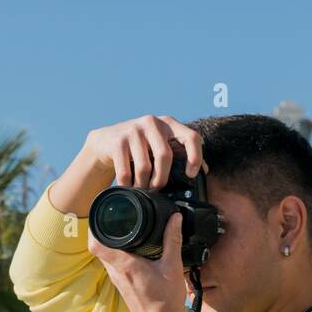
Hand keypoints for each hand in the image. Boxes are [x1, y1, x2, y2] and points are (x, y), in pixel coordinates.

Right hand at [84, 114, 206, 189]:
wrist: (106, 140)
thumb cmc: (140, 147)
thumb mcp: (161, 145)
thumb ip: (181, 154)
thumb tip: (205, 170)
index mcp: (169, 124)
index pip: (191, 137)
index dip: (195, 157)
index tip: (190, 175)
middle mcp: (152, 122)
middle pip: (165, 156)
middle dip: (162, 178)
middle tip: (157, 188)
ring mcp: (134, 130)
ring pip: (144, 166)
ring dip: (143, 184)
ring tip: (142, 189)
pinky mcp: (118, 141)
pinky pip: (126, 172)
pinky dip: (128, 184)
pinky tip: (128, 186)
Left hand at [88, 211, 187, 311]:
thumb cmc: (166, 301)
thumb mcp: (173, 267)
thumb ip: (173, 240)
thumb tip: (175, 219)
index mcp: (125, 265)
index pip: (96, 244)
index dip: (94, 228)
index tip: (101, 216)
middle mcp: (116, 272)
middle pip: (99, 248)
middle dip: (104, 232)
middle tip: (115, 220)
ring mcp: (117, 280)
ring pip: (105, 257)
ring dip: (110, 244)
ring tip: (124, 232)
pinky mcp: (122, 286)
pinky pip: (113, 266)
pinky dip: (117, 256)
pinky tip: (131, 251)